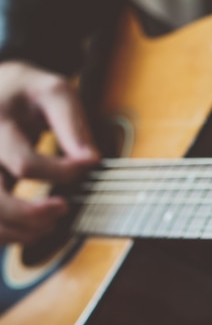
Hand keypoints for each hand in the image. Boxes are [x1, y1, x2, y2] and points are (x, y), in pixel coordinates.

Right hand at [0, 60, 99, 244]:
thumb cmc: (29, 91)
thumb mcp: (54, 92)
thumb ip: (73, 125)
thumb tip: (91, 161)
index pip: (24, 164)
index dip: (62, 174)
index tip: (87, 167)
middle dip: (30, 214)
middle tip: (62, 208)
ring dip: (17, 230)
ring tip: (48, 223)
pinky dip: (6, 233)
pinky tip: (30, 228)